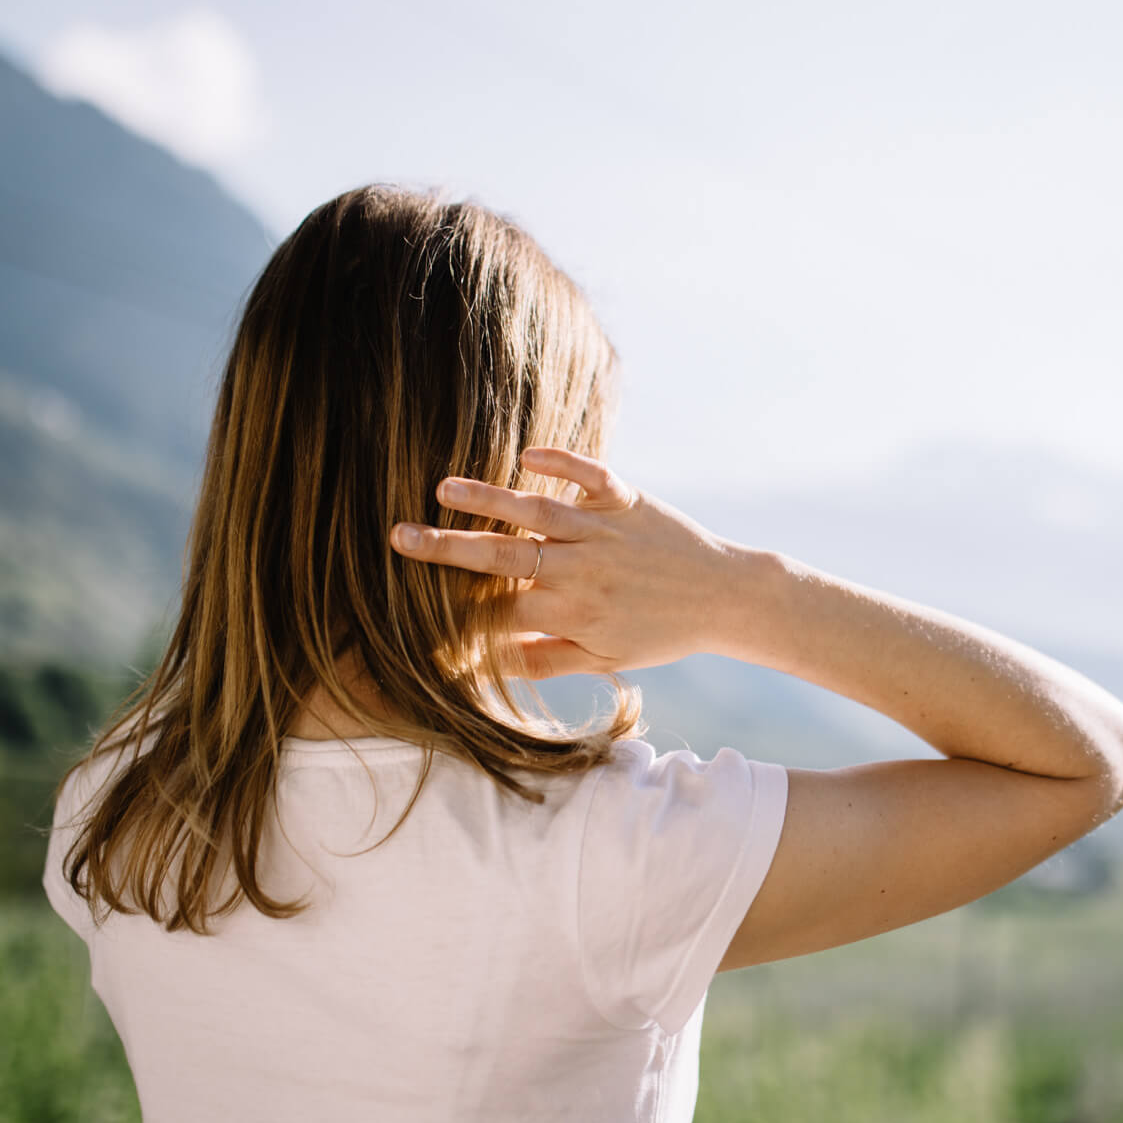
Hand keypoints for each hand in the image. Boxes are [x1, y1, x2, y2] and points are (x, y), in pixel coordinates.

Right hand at [388, 446, 747, 677]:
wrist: (725, 597)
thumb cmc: (660, 633)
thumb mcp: (604, 660)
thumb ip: (544, 660)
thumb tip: (486, 667)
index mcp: (570, 613)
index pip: (497, 608)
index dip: (453, 606)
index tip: (408, 603)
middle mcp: (580, 570)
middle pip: (503, 556)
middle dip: (447, 547)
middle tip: (397, 536)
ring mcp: (602, 531)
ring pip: (537, 511)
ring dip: (488, 499)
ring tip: (442, 488)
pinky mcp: (627, 499)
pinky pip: (591, 476)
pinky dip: (561, 462)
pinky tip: (525, 455)